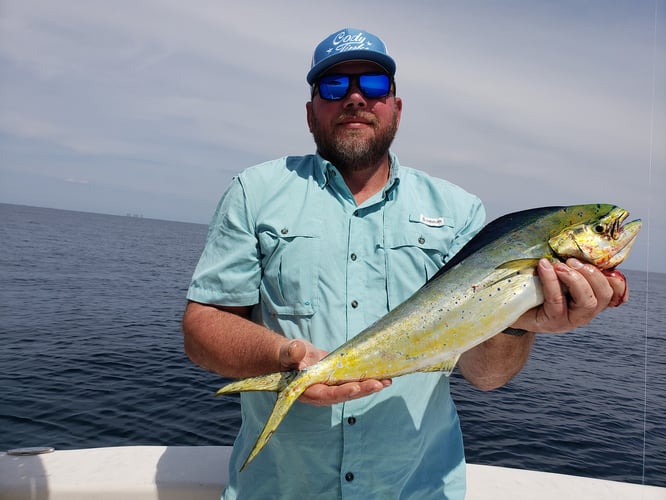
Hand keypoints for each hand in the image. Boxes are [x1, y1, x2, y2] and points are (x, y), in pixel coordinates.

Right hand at [278, 339, 390, 405]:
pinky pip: (354, 379)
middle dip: (363, 389)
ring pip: (353, 389)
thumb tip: (297, 350)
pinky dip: (368, 377)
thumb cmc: (286, 356)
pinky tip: (383, 375)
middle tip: (379, 384)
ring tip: (387, 381)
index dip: (342, 392)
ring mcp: (332, 387)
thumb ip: (291, 353)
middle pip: (345, 394)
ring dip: (370, 386)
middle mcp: (323, 392)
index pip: (328, 394)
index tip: (356, 387)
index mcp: (309, 391)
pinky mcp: (338, 379)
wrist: (289, 357)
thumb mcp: (287, 353)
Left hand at [513, 258, 628, 332]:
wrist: (511, 306)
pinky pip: (557, 301)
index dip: (617, 279)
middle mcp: (585, 311)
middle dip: (593, 274)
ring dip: (576, 279)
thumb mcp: (556, 271)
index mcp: (591, 297)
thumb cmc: (535, 285)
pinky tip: (544, 266)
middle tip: (572, 260)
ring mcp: (570, 320)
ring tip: (559, 265)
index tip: (604, 262)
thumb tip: (577, 237)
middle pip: (605, 295)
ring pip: (588, 302)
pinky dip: (552, 281)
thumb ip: (570, 262)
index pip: (616, 292)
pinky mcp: (552, 322)